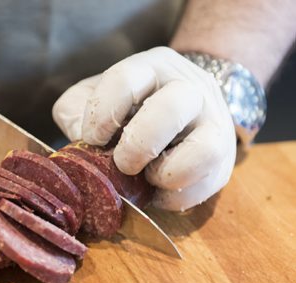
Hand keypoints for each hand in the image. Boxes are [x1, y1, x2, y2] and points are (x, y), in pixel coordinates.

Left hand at [52, 47, 236, 210]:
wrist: (184, 103)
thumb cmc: (131, 103)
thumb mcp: (97, 95)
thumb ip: (76, 111)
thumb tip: (76, 142)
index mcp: (151, 68)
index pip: (126, 80)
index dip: (103, 114)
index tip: (92, 139)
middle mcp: (189, 88)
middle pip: (172, 107)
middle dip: (140, 143)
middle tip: (123, 163)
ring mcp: (214, 123)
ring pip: (205, 150)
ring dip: (168, 173)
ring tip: (147, 178)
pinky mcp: (224, 158)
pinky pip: (207, 184)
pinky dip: (177, 197)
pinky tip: (157, 192)